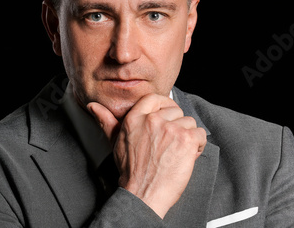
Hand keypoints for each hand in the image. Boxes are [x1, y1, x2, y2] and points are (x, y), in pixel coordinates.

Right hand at [87, 94, 206, 218]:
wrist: (143, 194)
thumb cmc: (131, 171)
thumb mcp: (115, 142)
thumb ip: (106, 121)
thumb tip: (93, 106)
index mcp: (135, 118)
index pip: (154, 98)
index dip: (164, 105)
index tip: (168, 116)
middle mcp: (153, 120)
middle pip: (176, 111)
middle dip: (177, 126)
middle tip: (169, 145)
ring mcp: (171, 129)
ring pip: (189, 123)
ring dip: (188, 137)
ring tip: (177, 152)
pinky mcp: (186, 140)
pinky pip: (200, 134)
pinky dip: (198, 146)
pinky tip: (187, 156)